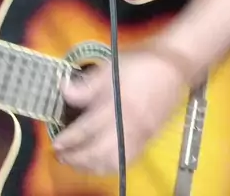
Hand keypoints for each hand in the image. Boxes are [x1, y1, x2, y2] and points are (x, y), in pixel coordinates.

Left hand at [53, 47, 186, 174]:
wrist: (173, 67)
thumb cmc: (139, 62)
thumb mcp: (110, 66)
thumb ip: (87, 84)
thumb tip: (63, 91)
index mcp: (116, 103)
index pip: (88, 129)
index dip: (69, 139)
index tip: (55, 142)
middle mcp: (127, 124)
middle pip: (98, 152)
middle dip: (76, 157)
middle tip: (60, 154)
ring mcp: (139, 135)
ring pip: (111, 162)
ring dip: (90, 166)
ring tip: (75, 161)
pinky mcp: (148, 140)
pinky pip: (126, 162)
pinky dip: (108, 166)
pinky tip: (97, 162)